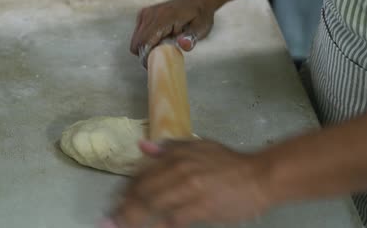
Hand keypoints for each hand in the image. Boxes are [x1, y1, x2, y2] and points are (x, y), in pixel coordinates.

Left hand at [103, 140, 271, 227]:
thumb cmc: (228, 163)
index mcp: (175, 155)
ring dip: (131, 219)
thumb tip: (142, 146)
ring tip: (117, 227)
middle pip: (141, 191)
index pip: (141, 174)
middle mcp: (177, 169)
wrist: (258, 175)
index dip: (124, 190)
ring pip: (151, 206)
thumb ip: (169, 148)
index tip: (113, 203)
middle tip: (107, 222)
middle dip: (122, 208)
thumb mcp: (198, 147)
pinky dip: (157, 227)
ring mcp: (188, 189)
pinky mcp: (200, 207)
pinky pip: (171, 221)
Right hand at [129, 0, 215, 63]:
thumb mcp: (201, 28)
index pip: (144, 42)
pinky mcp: (143, 14)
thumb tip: (184, 44)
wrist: (196, 0)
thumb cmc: (199, 16)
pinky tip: (159, 39)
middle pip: (137, 43)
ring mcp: (145, 13)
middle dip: (145, 53)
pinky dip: (145, 41)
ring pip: (136, 40)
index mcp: (163, 17)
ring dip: (146, 47)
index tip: (157, 64)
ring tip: (162, 45)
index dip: (147, 57)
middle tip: (161, 56)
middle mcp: (150, 14)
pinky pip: (138, 34)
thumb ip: (191, 37)